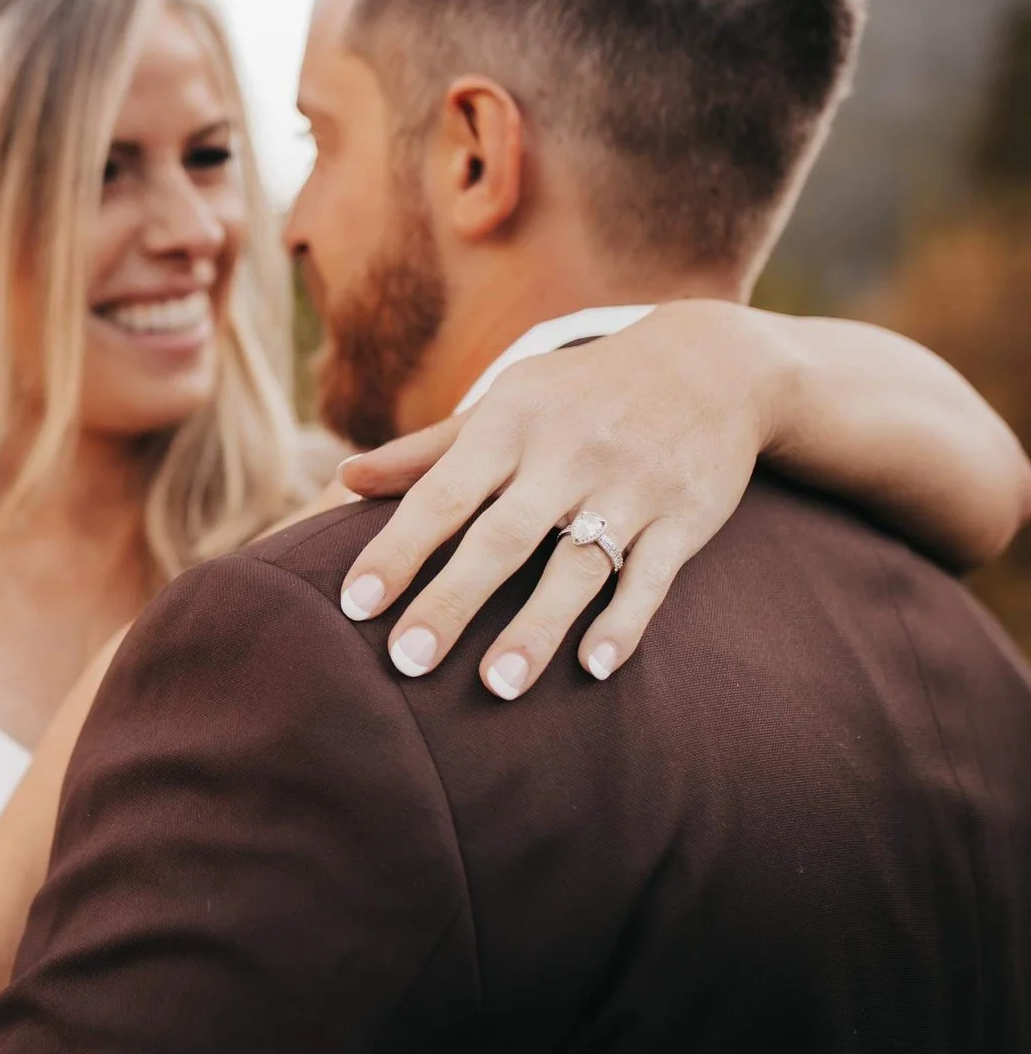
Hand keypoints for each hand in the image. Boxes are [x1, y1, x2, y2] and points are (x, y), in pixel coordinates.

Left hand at [331, 301, 786, 698]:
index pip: (442, 495)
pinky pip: (653, 577)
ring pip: (576, 567)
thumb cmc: (578, 396)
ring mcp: (630, 487)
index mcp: (509, 426)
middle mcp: (566, 456)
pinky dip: (626, 622)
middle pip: (501, 539)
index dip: (397, 550)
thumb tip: (344, 478)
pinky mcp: (686, 517)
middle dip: (452, 602)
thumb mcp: (505, 405)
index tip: (355, 604)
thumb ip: (426, 452)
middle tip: (406, 663)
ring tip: (496, 687)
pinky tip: (595, 667)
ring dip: (536, 628)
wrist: (710, 366)